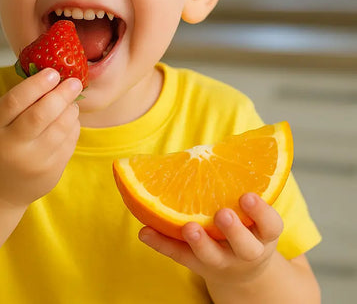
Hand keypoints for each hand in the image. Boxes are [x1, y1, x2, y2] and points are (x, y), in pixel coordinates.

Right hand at [0, 68, 81, 208]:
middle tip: (74, 82)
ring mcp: (33, 164)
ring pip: (60, 129)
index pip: (14, 101)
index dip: (36, 84)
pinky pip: (69, 143)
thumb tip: (52, 77)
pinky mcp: (51, 174)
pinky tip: (69, 119)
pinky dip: (73, 126)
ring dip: (70, 109)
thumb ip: (17, 103)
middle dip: (61, 94)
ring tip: (71, 100)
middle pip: (41, 115)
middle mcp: (12, 148)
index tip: (52, 72)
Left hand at [139, 193, 283, 285]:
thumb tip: (212, 145)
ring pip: (212, 257)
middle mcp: (246, 252)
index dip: (262, 212)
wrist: (241, 270)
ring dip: (199, 242)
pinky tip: (144, 231)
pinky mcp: (196, 265)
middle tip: (222, 214)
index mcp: (263, 234)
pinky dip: (160, 243)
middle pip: (246, 248)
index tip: (247, 195)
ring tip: (187, 226)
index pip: (271, 226)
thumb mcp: (255, 212)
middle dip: (234, 231)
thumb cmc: (246, 224)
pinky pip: (178, 256)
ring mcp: (221, 262)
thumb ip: (240, 183)